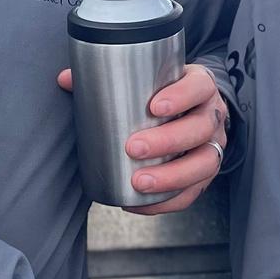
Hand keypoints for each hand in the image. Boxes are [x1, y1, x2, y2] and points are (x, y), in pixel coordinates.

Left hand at [56, 64, 228, 214]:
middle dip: (168, 141)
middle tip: (134, 148)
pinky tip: (142, 204)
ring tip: (139, 182)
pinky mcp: (206, 172)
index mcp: (200, 85)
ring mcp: (214, 145)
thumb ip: (105, 74)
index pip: (198, 87)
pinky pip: (194, 191)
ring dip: (172, 176)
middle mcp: (213, 115)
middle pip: (200, 128)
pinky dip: (169, 201)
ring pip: (204, 163)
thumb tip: (65, 79)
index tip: (154, 107)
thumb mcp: (147, 77)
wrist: (192, 107)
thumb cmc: (164, 91)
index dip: (181, 96)